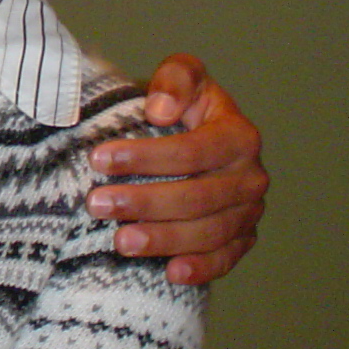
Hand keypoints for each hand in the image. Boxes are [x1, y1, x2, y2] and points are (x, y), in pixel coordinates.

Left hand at [87, 54, 267, 285]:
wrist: (193, 136)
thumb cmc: (182, 105)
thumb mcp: (181, 76)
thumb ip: (175, 80)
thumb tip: (160, 110)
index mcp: (239, 136)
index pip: (191, 151)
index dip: (144, 157)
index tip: (99, 159)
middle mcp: (251, 177)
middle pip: (197, 197)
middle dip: (144, 202)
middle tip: (98, 204)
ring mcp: (249, 212)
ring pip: (207, 232)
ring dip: (163, 239)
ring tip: (119, 240)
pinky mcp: (242, 239)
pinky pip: (225, 260)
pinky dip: (200, 269)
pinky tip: (170, 272)